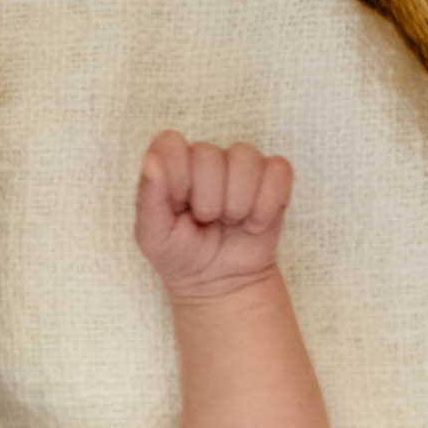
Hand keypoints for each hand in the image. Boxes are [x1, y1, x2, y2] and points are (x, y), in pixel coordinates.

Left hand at [134, 131, 293, 299]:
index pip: (170, 144)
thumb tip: (151, 160)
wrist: (220, 284)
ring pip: (245, 158)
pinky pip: (278, 171)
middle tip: (206, 222)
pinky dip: (267, 204)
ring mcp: (241, 166)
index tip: (179, 206)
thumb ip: (149, 199)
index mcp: (172, 165)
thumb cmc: (181, 256)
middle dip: (207, 200)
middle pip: (208, 154)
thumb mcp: (154, 237)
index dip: (176, 176)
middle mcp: (206, 159)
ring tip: (230, 223)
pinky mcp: (272, 178)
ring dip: (238, 202)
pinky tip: (254, 224)